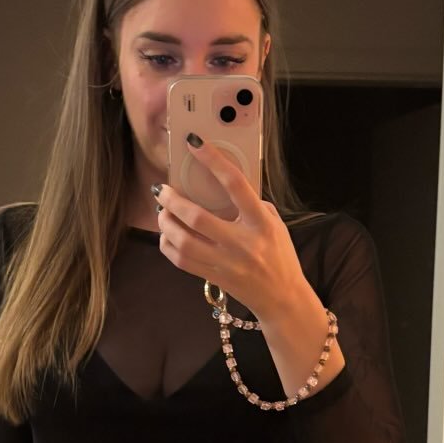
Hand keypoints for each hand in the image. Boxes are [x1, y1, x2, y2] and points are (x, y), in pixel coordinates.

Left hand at [155, 134, 307, 322]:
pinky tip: (166, 236)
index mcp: (261, 223)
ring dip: (166, 224)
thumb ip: (253, 205)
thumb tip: (224, 187)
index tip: (195, 144)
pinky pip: (182, 261)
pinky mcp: (215, 278)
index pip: (235, 185)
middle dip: (172, 200)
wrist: (282, 298)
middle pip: (197, 218)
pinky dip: (168, 246)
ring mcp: (227, 263)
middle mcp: (243, 243)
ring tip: (161, 213)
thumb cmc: (280, 257)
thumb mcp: (276, 225)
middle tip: (161, 190)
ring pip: (184, 241)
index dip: (213, 161)